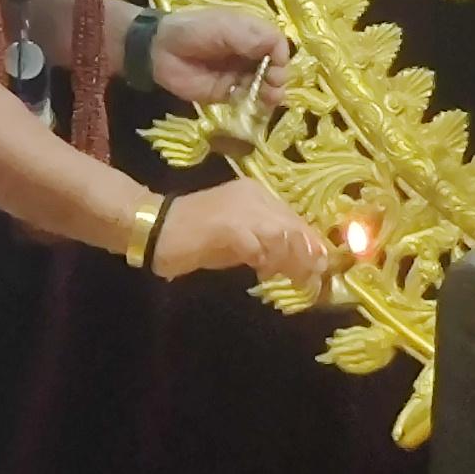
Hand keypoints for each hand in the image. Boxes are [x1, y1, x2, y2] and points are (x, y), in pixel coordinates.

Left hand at [148, 4, 290, 109]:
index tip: (277, 65)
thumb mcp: (227, 27)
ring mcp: (238, 74)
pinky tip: (257, 107)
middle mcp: (248, 54)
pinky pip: (246, 100)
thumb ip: (255, 39)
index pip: (276, 44)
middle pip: (274, 67)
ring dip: (270, 92)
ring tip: (271, 98)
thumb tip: (280, 55)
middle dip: (278, 77)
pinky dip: (254, 104)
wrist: (160, 50)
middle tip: (274, 84)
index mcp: (250, 33)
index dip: (281, 55)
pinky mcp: (226, 92)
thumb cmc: (194, 30)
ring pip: (263, 85)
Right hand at [153, 179, 332, 287]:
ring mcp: (238, 208)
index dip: (311, 243)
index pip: (294, 218)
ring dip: (289, 260)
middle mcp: (253, 195)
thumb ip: (267, 244)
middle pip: (292, 225)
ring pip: (280, 234)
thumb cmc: (197, 236)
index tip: (320, 267)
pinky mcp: (225, 225)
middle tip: (310, 279)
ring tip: (290, 278)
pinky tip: (260, 272)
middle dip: (306, 255)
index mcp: (257, 194)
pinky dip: (263, 260)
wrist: (154, 228)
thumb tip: (300, 261)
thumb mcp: (240, 239)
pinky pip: (256, 245)